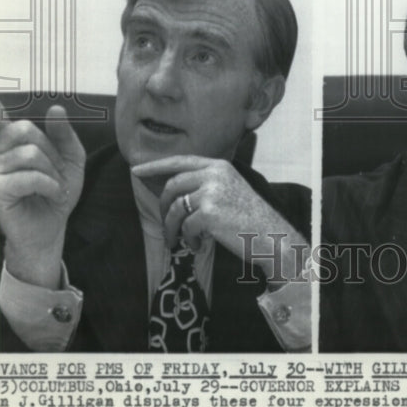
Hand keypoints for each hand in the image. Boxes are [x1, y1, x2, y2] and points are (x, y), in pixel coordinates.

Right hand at [0, 68, 85, 287]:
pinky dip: (48, 185)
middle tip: (52, 174)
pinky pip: (30, 175)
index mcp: (7, 140)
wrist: (49, 228)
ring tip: (49, 187)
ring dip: (51, 172)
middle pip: (27, 129)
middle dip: (50, 152)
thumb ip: (64, 134)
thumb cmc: (55, 191)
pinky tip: (48, 194)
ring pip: (31, 153)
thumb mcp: (69, 158)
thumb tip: (55, 108)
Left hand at [132, 155, 307, 286]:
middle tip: (166, 227)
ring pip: (175, 208)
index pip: (179, 161)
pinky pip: (185, 226)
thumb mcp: (228, 190)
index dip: (155, 166)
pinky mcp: (210, 212)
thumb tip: (167, 189)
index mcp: (218, 166)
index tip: (135, 170)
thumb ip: (203, 184)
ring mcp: (212, 192)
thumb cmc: (248, 218)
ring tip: (179, 241)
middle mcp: (214, 174)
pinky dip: (188, 240)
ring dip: (172, 229)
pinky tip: (199, 246)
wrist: (270, 236)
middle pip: (172, 185)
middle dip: (163, 208)